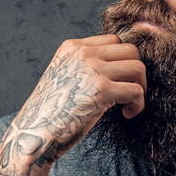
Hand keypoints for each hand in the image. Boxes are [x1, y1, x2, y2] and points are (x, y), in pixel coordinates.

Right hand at [0, 34, 146, 175]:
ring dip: (140, 88)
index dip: (122, 62)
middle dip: (136, 73)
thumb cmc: (51, 112)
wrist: (35, 134)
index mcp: (72, 47)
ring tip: (129, 105)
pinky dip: (139, 105)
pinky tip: (128, 114)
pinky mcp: (102, 90)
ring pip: (138, 68)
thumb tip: (119, 66)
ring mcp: (92, 70)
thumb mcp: (63, 76)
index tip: (118, 81)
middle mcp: (82, 53)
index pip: (114, 40)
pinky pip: (136, 91)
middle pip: (131, 50)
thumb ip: (84, 65)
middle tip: (129, 93)